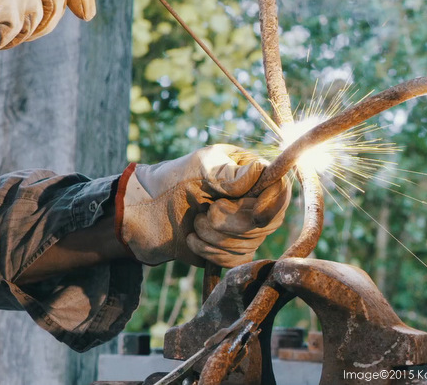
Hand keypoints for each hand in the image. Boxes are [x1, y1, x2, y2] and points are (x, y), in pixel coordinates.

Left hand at [115, 145, 290, 267]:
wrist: (146, 212)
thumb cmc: (173, 179)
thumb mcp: (200, 166)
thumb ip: (228, 172)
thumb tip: (260, 171)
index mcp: (251, 175)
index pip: (280, 190)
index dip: (273, 204)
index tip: (256, 212)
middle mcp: (255, 202)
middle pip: (267, 222)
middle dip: (232, 221)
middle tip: (207, 211)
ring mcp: (245, 229)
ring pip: (249, 243)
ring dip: (215, 236)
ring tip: (195, 222)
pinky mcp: (232, 251)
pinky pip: (235, 260)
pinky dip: (210, 252)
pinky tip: (193, 239)